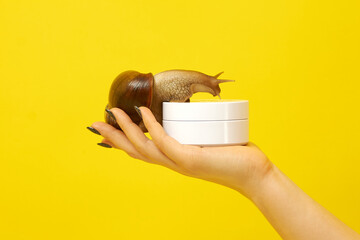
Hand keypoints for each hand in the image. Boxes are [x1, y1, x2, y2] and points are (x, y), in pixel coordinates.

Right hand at [91, 107, 272, 198]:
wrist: (254, 174)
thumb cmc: (233, 157)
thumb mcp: (208, 144)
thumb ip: (196, 135)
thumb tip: (191, 119)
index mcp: (174, 159)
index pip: (143, 150)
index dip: (124, 140)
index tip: (109, 128)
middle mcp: (172, 163)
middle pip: (135, 151)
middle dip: (114, 137)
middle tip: (95, 124)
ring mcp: (179, 163)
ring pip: (144, 147)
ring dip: (127, 129)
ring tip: (114, 112)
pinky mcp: (190, 160)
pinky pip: (164, 142)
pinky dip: (151, 127)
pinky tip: (143, 113)